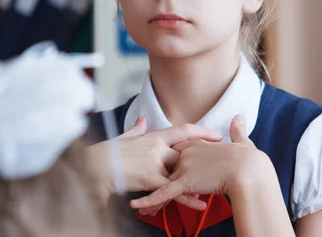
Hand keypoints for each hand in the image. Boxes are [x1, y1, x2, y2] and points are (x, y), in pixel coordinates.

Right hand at [85, 116, 222, 209]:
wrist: (96, 165)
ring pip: (184, 170)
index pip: (183, 130)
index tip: (217, 134)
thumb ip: (136, 130)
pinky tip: (201, 202)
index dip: (202, 131)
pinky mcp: (150, 178)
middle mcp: (157, 146)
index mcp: (153, 136)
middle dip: (207, 156)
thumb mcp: (124, 138)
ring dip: (201, 177)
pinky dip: (188, 196)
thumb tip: (141, 119)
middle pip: (188, 151)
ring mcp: (155, 162)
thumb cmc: (108, 152)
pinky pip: (173, 189)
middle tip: (225, 159)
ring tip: (218, 183)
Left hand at [130, 115, 274, 210]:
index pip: (177, 150)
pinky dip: (149, 200)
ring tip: (140, 206)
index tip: (161, 165)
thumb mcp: (242, 143)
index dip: (169, 159)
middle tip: (143, 185)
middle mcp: (187, 153)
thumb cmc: (248, 161)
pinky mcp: (185, 182)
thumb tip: (239, 118)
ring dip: (150, 194)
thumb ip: (238, 132)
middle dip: (154, 177)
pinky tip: (137, 206)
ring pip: (162, 181)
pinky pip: (163, 193)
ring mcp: (185, 167)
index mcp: (197, 145)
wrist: (249, 171)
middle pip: (165, 166)